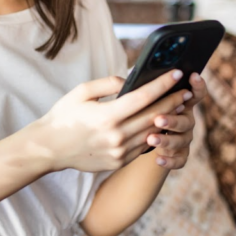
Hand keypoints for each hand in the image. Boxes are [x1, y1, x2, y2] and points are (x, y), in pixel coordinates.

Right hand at [35, 69, 192, 173]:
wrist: (49, 148)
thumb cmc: (64, 116)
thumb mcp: (82, 92)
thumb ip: (108, 84)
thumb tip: (130, 80)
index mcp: (107, 116)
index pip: (143, 97)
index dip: (163, 84)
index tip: (176, 73)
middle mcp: (116, 136)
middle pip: (154, 115)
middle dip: (173, 101)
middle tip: (186, 90)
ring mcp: (119, 152)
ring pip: (152, 132)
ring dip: (168, 117)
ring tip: (178, 105)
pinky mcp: (118, 162)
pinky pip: (143, 146)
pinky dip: (153, 133)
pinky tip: (160, 124)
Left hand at [136, 72, 206, 170]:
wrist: (140, 143)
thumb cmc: (138, 113)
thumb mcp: (138, 101)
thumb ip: (140, 90)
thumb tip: (128, 81)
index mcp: (180, 103)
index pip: (195, 93)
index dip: (197, 85)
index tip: (193, 76)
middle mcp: (186, 120)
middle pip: (186, 120)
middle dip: (172, 119)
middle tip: (158, 119)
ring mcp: (184, 139)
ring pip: (181, 140)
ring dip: (167, 140)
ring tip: (151, 139)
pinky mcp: (180, 155)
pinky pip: (179, 160)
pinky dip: (170, 160)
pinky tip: (158, 159)